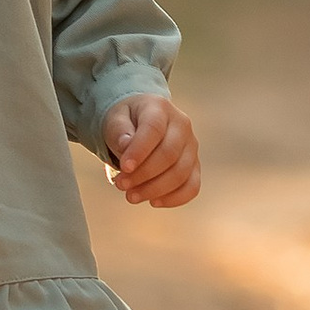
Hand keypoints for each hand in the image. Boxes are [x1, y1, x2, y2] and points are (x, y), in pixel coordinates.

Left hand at [104, 93, 199, 208]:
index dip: (139, 150)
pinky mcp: (194, 166)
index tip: (124, 168)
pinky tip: (153, 202)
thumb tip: (126, 145)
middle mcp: (182, 125)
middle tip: (121, 185)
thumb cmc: (127, 121)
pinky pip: (192, 186)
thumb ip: (118, 130)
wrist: (140, 122)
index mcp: (160, 108)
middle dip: (144, 174)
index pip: (153, 129)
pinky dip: (174, 198)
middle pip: (168, 154)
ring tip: (131, 196)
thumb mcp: (115, 119)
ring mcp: (191, 146)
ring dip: (155, 189)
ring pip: (181, 173)